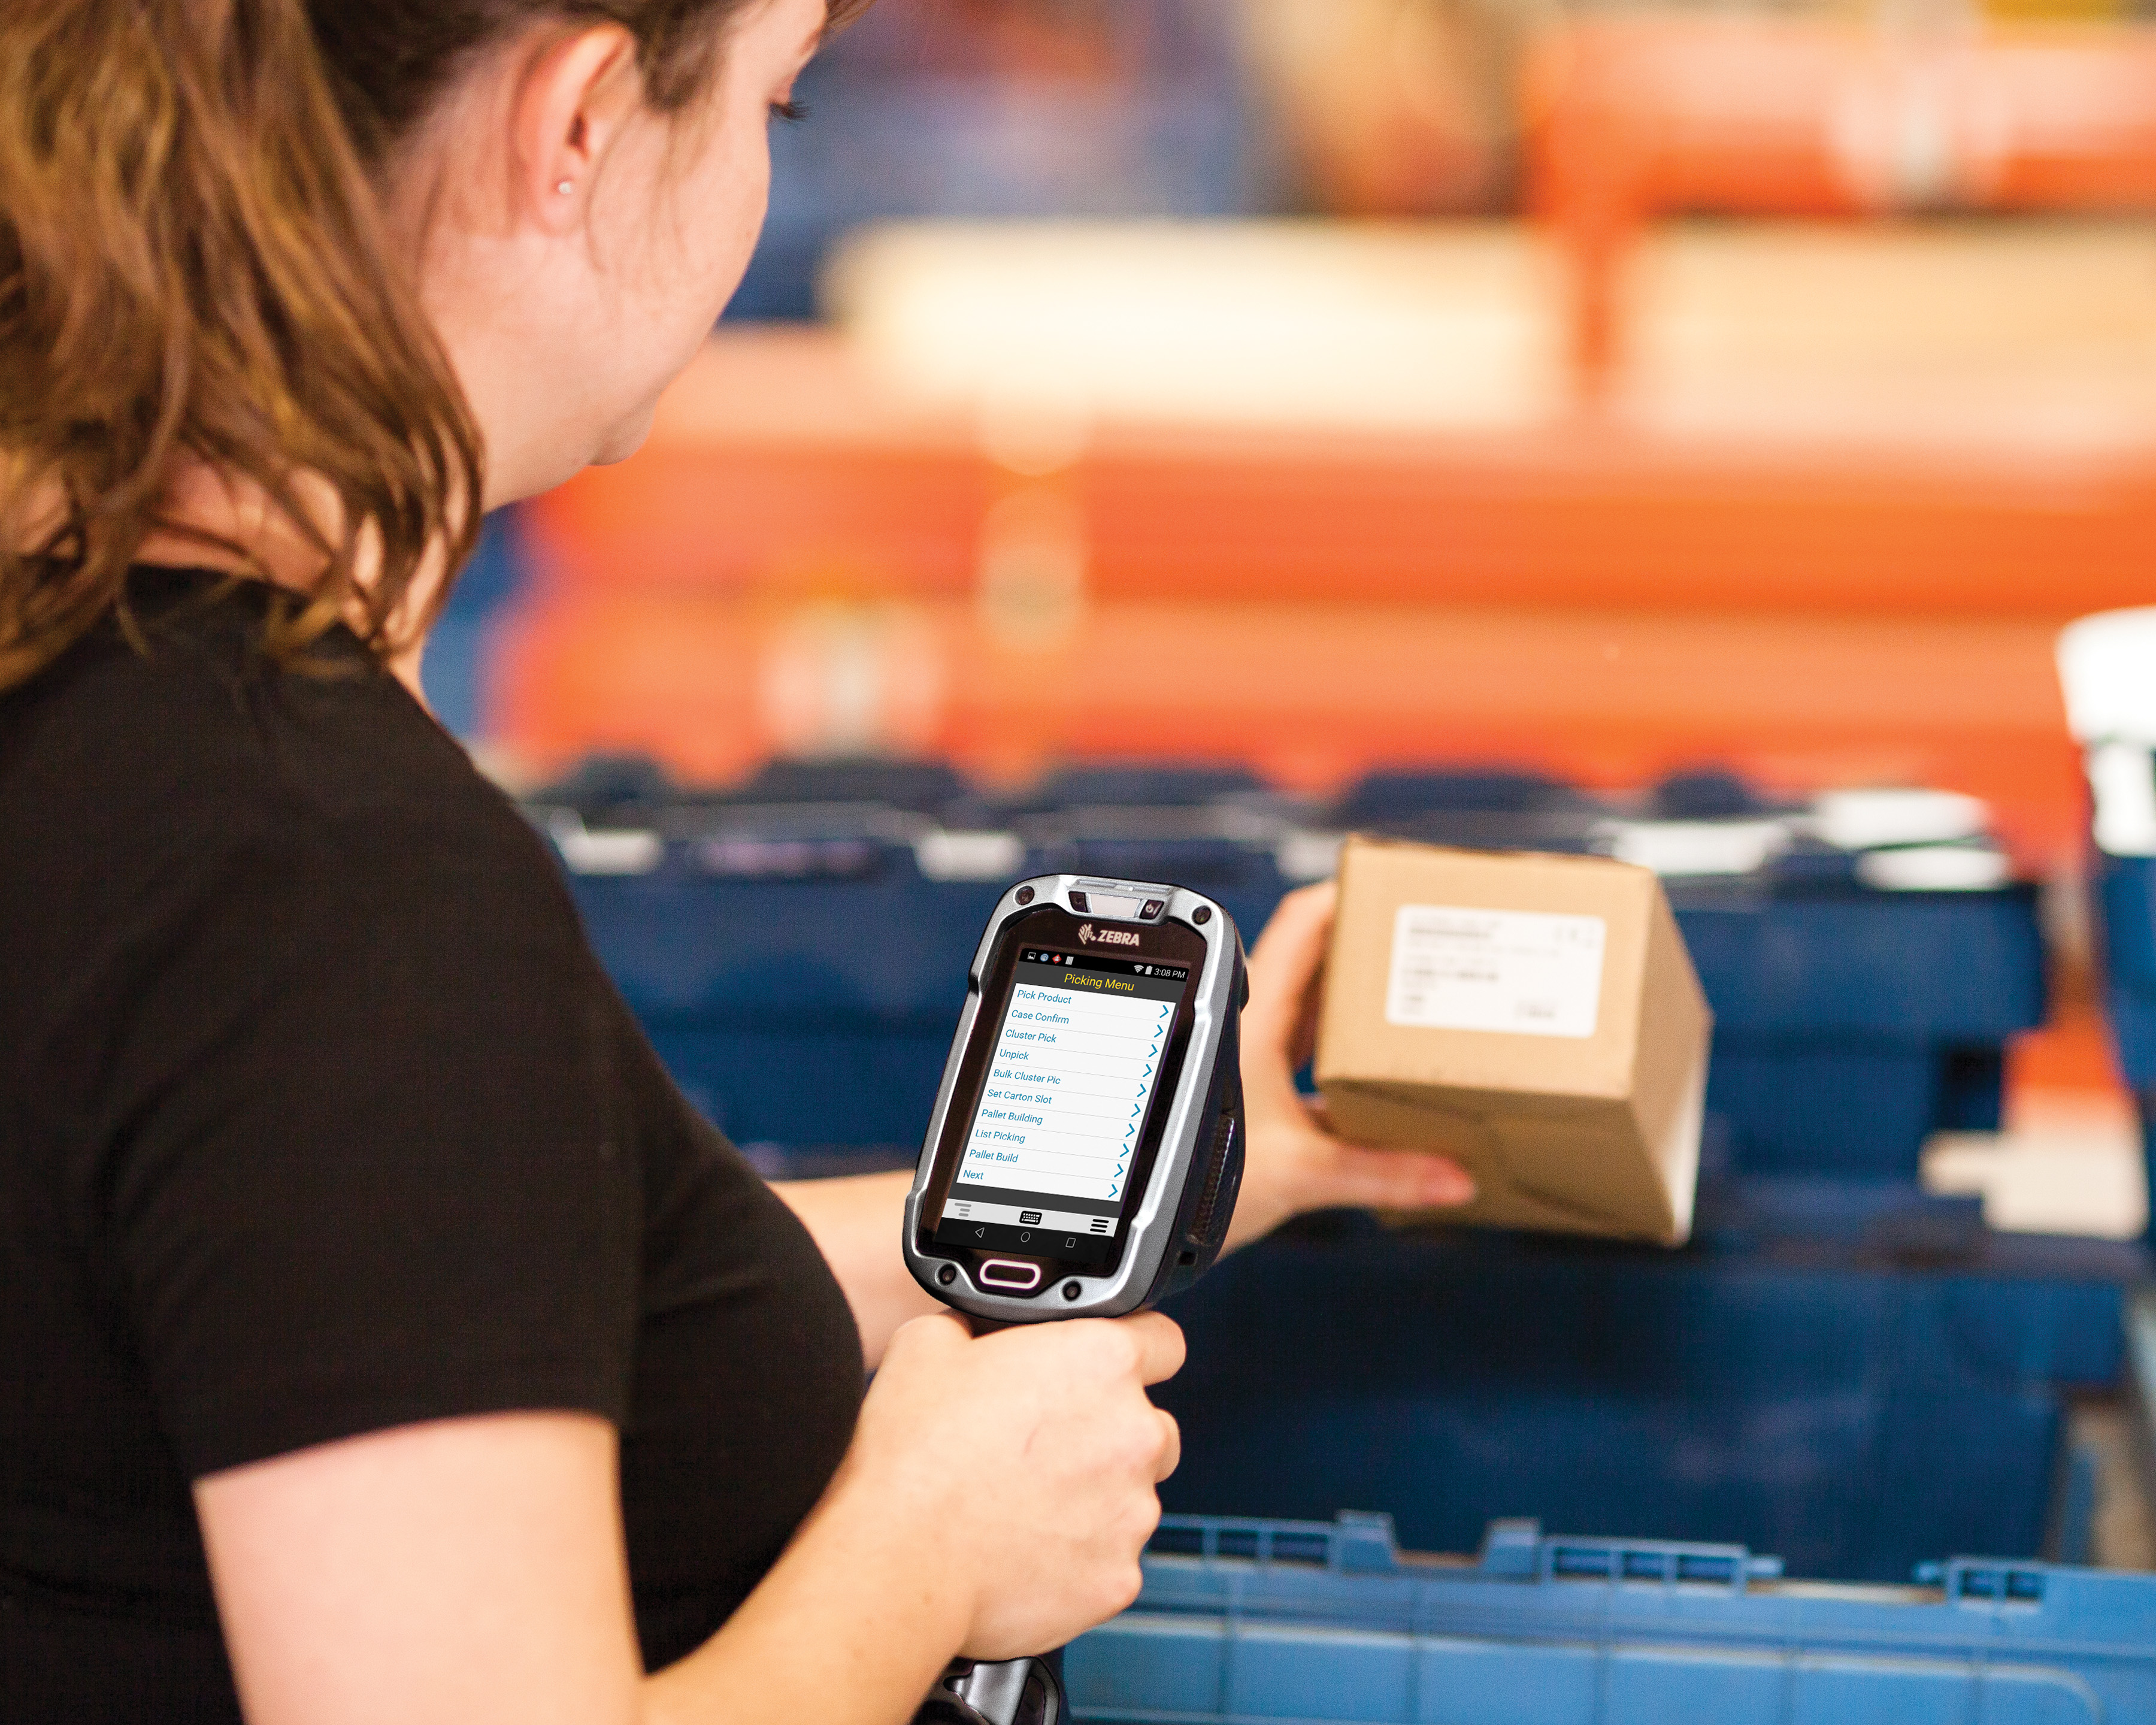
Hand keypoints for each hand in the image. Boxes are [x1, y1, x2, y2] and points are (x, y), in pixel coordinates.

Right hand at [832, 1310, 1184, 1660]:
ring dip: (1096, 1498)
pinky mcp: (1119, 1578)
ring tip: (1024, 1505)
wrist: (894, 1560)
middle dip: (1112, 1434)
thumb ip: (981, 1324)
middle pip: (1151, 1426)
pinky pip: (1111, 1559)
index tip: (1108, 1372)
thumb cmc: (912, 1455)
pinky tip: (1024, 1550)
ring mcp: (1133, 1512)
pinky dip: (1079, 1557)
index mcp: (1102, 1362)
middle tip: (1046, 1448)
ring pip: (1133, 1497)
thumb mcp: (929, 1342)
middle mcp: (1134, 1433)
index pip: (1163, 1341)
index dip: (1136, 1350)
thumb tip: (984, 1330)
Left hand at [1226, 882, 1475, 1250]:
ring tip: (1408, 986)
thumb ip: (1383, 1173)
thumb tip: (1454, 1179)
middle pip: (1311, 959)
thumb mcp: (1303, 1174)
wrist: (1146, 1225)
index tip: (1389, 883)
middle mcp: (1250, 1027)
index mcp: (1253, 1020)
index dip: (1342, 894)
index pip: (1299, 927)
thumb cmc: (1196, 1186)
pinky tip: (1378, 1062)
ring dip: (1351, 993)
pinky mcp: (1257, 1088)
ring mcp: (1252, 1056)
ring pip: (1308, 1004)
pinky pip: (1307, 1048)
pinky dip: (1341, 1045)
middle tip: (1418, 933)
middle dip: (1362, 942)